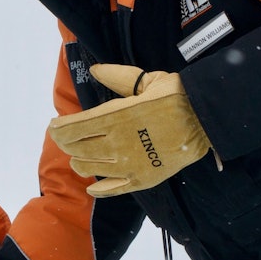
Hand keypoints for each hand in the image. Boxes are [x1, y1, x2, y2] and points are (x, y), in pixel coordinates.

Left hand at [48, 63, 209, 196]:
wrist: (206, 119)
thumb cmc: (176, 95)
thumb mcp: (146, 80)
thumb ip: (117, 76)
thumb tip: (93, 70)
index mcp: (113, 117)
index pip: (70, 129)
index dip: (57, 129)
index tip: (54, 126)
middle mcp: (116, 144)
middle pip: (75, 149)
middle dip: (67, 143)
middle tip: (68, 138)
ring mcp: (128, 165)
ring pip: (88, 168)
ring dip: (79, 162)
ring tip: (80, 156)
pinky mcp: (142, 179)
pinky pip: (112, 190)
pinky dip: (98, 189)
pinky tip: (92, 186)